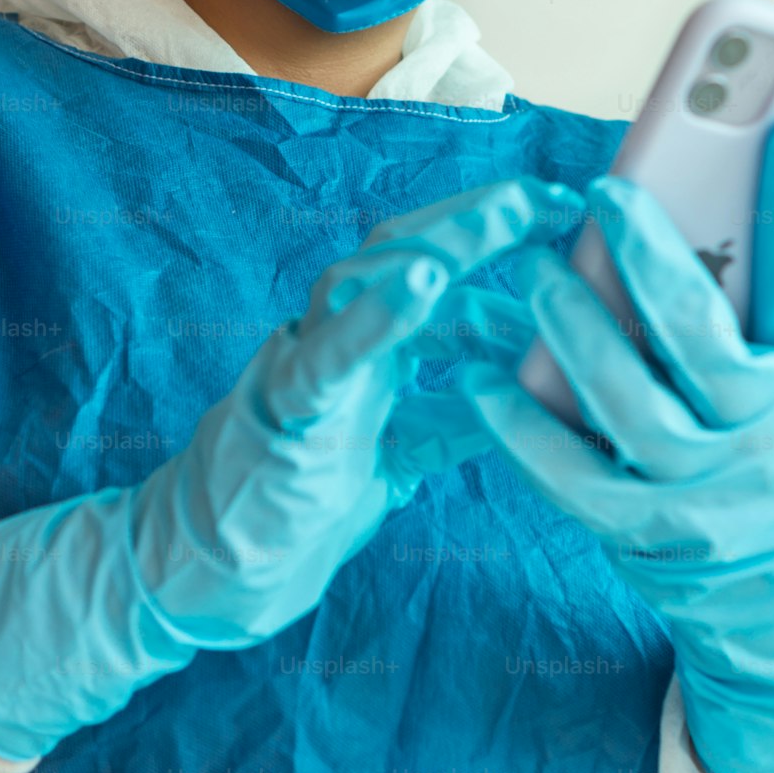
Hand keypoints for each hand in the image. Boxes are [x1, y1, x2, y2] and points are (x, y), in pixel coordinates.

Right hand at [0, 175, 580, 761]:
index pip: (434, 276)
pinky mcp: (282, 410)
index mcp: (367, 349)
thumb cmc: (299, 504)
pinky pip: (326, 355)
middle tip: (555, 199)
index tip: (567, 221)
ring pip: (362, 278)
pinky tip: (423, 283)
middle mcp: (334, 339)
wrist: (206, 572)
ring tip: (509, 214)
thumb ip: (447, 421)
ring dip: (440, 243)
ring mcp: (302, 364)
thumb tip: (519, 393)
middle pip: (404, 252)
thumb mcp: (398, 456)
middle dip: (480, 219)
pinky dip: (373, 318)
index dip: (498, 246)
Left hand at [433, 119, 773, 772]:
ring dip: (571, 324)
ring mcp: (700, 489)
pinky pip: (570, 474)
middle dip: (650, 253)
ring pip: (625, 396)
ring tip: (529, 268)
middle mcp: (762, 435)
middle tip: (604, 189)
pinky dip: (520, 426)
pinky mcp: (642, 531)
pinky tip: (478, 378)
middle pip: (699, 332)